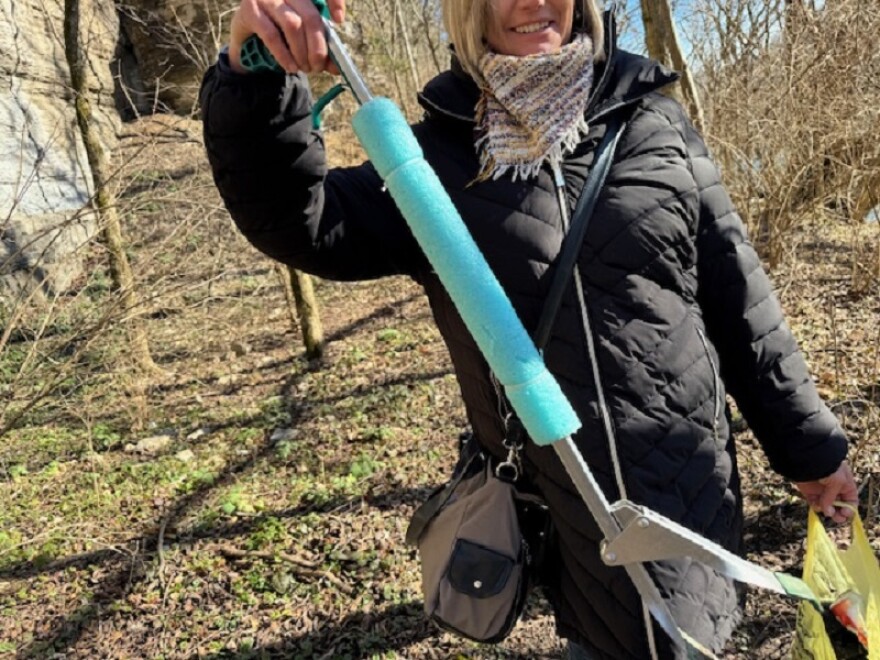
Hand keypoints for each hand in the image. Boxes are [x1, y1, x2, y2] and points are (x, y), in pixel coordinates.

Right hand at [228, 0, 344, 74]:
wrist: (246, 37)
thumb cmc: (280, 33)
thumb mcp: (303, 39)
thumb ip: (320, 48)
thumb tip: (337, 67)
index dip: (334, 1)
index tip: (340, 20)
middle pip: (310, 16)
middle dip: (318, 45)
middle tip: (318, 66)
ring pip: (293, 25)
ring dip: (302, 52)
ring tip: (305, 68)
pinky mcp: (250, 10)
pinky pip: (272, 35)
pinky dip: (284, 55)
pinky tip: (291, 67)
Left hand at [794, 460, 857, 523]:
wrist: (809, 458)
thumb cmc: (829, 468)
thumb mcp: (837, 482)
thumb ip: (832, 498)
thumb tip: (828, 512)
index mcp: (845, 485)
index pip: (851, 501)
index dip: (849, 509)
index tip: (845, 513)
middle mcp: (834, 489)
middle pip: (839, 506)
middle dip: (839, 514)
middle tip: (837, 518)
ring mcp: (821, 491)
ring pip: (826, 507)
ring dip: (827, 511)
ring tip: (825, 510)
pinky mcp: (809, 492)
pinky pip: (814, 504)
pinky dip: (816, 506)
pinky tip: (816, 505)